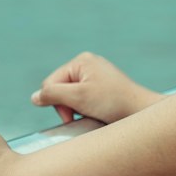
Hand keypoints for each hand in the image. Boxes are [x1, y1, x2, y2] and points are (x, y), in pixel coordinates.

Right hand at [31, 53, 161, 125]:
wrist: (141, 112)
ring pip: (70, 98)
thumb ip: (52, 95)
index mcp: (81, 61)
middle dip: (67, 107)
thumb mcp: (78, 97)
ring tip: (93, 114)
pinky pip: (83, 101)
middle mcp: (88, 65)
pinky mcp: (102, 89)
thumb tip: (34, 97)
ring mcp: (96, 76)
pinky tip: (97, 114)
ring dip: (77, 110)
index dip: (56, 102)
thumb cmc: (112, 102)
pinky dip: (86, 110)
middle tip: (84, 114)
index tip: (73, 112)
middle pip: (59, 90)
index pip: (50, 84)